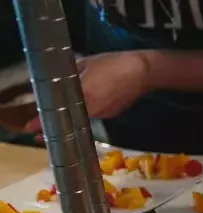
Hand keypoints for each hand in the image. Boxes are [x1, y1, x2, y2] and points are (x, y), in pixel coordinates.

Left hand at [25, 51, 151, 133]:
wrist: (143, 72)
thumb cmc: (113, 63)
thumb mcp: (85, 63)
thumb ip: (69, 74)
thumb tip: (56, 79)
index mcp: (84, 96)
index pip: (59, 112)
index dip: (43, 122)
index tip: (30, 129)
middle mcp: (93, 109)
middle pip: (70, 121)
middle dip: (57, 124)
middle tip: (40, 129)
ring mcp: (103, 114)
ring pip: (81, 118)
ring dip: (71, 118)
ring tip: (60, 117)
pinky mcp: (111, 114)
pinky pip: (93, 114)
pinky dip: (85, 112)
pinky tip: (84, 106)